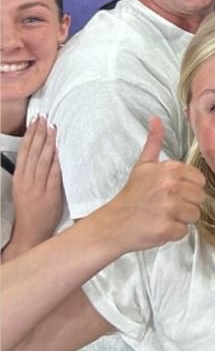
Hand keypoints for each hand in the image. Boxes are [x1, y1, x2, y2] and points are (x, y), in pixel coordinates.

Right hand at [9, 116, 62, 254]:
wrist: (31, 232)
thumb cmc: (29, 210)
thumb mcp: (22, 188)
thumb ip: (29, 172)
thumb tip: (38, 152)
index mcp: (18, 179)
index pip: (24, 152)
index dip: (30, 135)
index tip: (35, 122)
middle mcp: (27, 181)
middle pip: (33, 152)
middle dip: (39, 133)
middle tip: (44, 118)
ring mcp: (38, 187)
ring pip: (43, 160)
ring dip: (48, 143)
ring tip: (52, 128)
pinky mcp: (51, 194)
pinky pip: (54, 174)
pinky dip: (56, 161)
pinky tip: (59, 150)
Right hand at [102, 117, 205, 251]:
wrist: (113, 224)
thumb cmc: (132, 195)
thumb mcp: (143, 165)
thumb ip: (154, 141)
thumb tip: (155, 118)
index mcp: (169, 169)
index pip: (199, 180)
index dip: (188, 188)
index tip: (172, 192)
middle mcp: (170, 186)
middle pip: (200, 198)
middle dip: (186, 204)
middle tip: (167, 205)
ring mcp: (169, 208)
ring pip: (195, 215)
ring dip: (181, 219)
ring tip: (163, 215)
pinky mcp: (167, 228)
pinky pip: (184, 231)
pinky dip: (173, 232)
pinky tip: (160, 226)